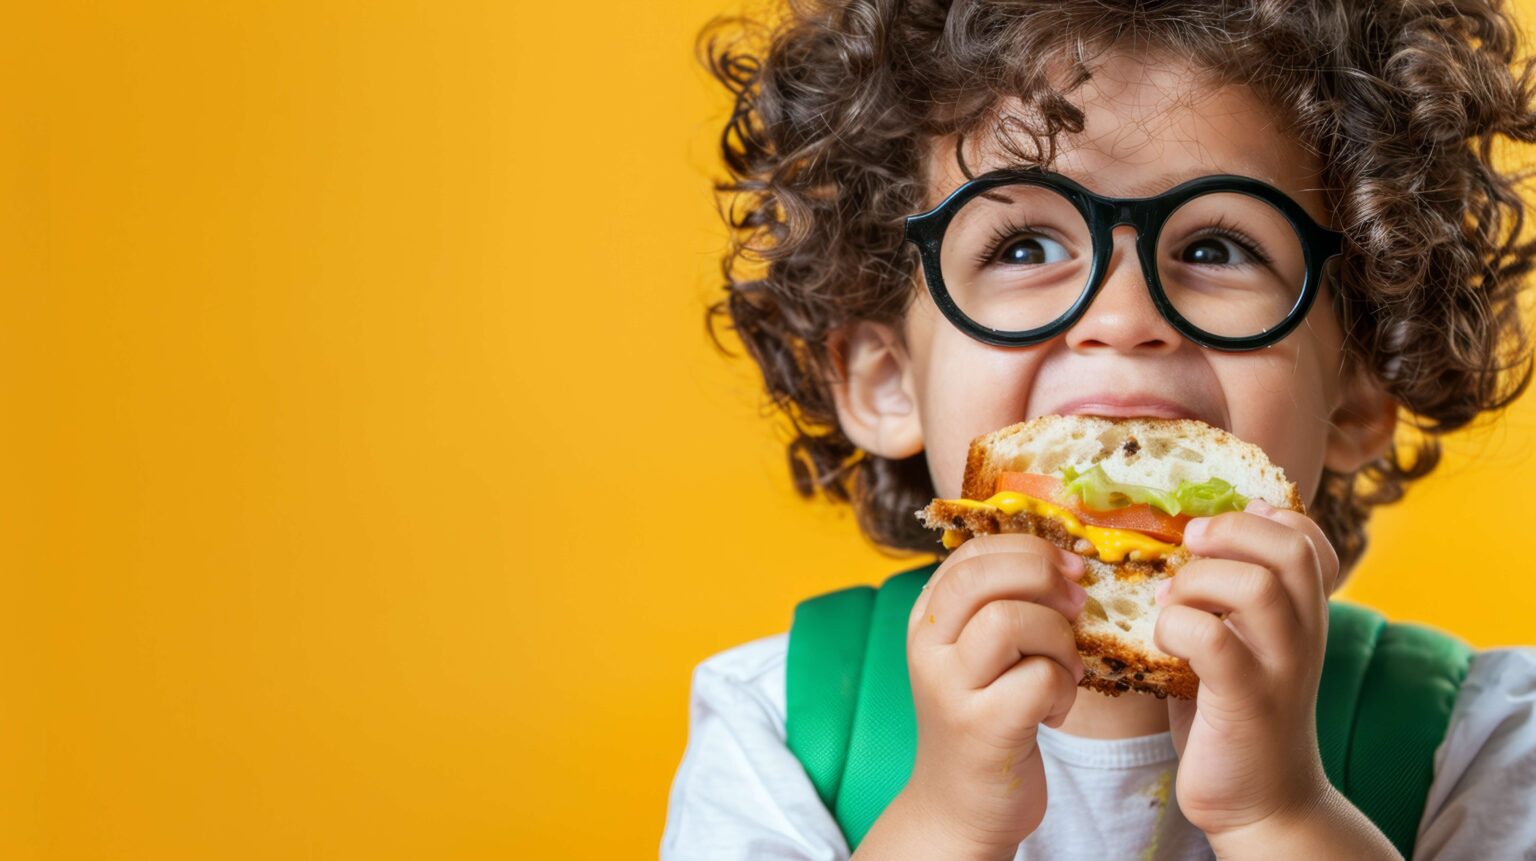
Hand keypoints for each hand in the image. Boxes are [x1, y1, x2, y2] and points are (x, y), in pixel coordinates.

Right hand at [884, 533, 1087, 856]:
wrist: (959, 805)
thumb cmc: (985, 717)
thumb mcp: (979, 653)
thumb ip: (1003, 604)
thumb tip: (1068, 561)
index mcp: (928, 618)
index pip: (972, 552)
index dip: (1029, 548)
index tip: (1070, 567)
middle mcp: (929, 646)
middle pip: (985, 575)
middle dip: (1044, 577)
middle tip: (1078, 605)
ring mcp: (950, 687)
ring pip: (1012, 620)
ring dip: (1059, 638)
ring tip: (1065, 668)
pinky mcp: (983, 728)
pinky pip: (1040, 678)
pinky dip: (1064, 687)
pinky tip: (1055, 709)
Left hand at [1153, 498, 1338, 840]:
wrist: (1264, 804)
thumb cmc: (1235, 715)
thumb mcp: (1241, 644)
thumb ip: (1227, 598)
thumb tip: (1186, 539)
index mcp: (1302, 613)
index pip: (1308, 537)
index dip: (1264, 518)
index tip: (1217, 532)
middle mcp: (1304, 634)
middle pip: (1290, 549)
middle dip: (1229, 532)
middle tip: (1187, 547)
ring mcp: (1281, 667)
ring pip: (1257, 587)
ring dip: (1197, 581)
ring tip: (1170, 603)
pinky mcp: (1248, 702)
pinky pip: (1213, 640)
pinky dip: (1177, 627)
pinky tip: (1162, 642)